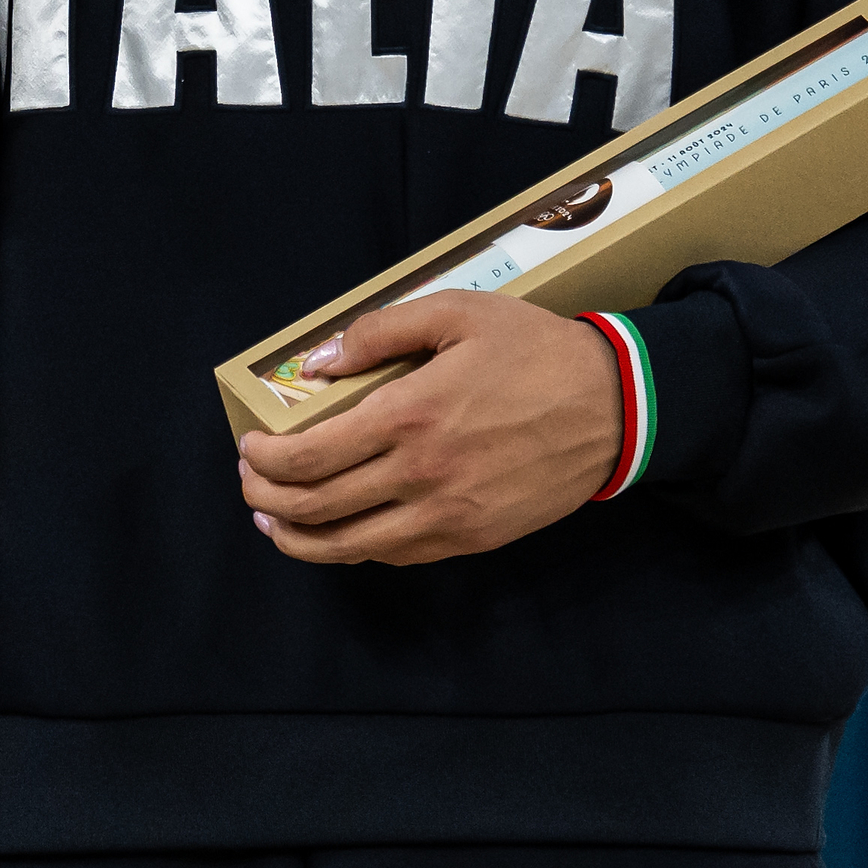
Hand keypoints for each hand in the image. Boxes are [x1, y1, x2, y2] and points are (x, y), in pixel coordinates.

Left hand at [235, 293, 623, 565]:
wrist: (617, 407)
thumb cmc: (534, 352)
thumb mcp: (457, 313)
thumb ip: (380, 331)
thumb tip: (319, 362)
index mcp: (409, 416)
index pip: (309, 456)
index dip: (265, 459)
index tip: (250, 447)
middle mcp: (421, 475)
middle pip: (317, 506)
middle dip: (267, 497)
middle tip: (251, 482)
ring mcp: (448, 516)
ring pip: (350, 545)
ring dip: (299, 538)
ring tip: (274, 521)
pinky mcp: (473, 538)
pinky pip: (398, 554)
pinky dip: (355, 547)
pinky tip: (339, 531)